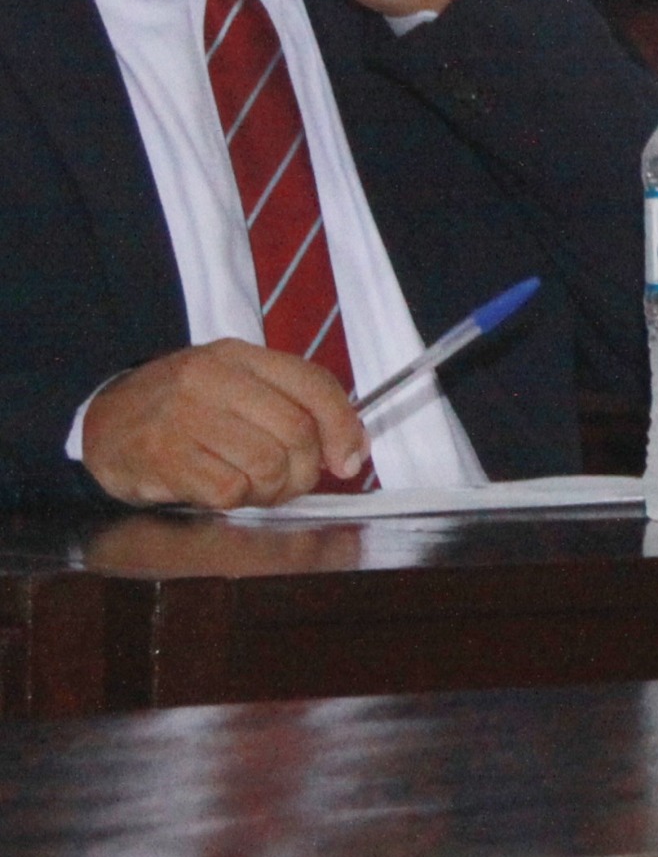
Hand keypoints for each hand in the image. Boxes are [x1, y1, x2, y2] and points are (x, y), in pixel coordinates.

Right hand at [80, 342, 369, 509]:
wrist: (103, 425)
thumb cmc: (185, 411)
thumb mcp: (237, 389)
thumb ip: (296, 407)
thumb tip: (354, 451)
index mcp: (237, 355)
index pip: (313, 384)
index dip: (344, 428)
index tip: (349, 461)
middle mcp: (209, 378)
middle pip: (296, 432)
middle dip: (306, 470)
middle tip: (290, 482)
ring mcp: (182, 415)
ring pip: (267, 464)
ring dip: (272, 490)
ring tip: (254, 487)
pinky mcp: (161, 455)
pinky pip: (229, 490)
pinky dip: (236, 500)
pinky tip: (222, 491)